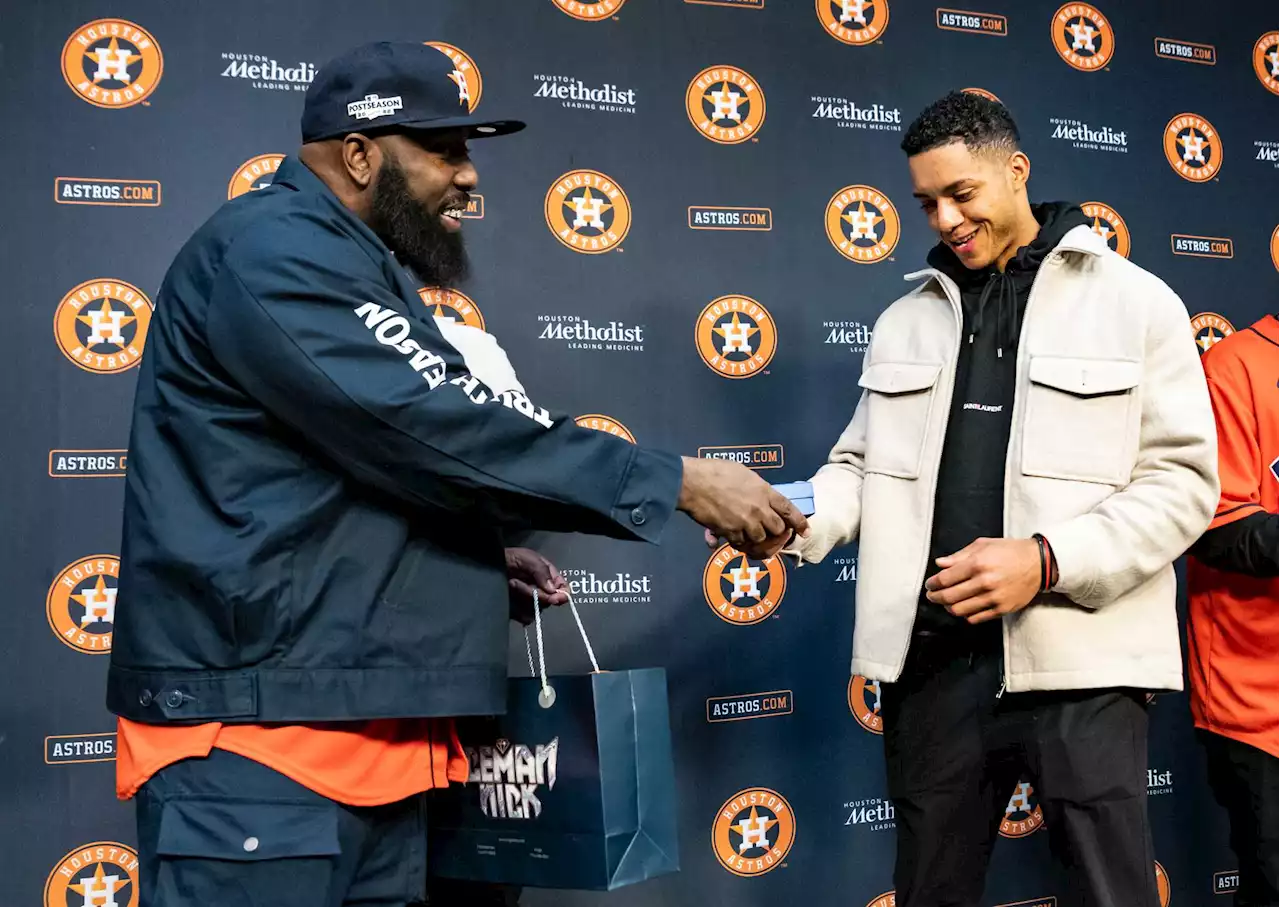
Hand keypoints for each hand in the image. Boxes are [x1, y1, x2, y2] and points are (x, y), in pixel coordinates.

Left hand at [505, 547, 567, 625]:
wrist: (487, 566)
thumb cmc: (508, 557)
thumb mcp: (528, 559)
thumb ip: (542, 572)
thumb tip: (553, 590)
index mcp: (547, 575)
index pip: (562, 587)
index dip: (562, 594)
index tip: (556, 598)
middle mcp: (540, 588)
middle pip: (550, 600)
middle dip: (539, 594)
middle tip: (525, 586)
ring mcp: (529, 600)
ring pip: (538, 609)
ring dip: (526, 598)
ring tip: (513, 584)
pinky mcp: (519, 610)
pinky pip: (526, 618)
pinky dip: (521, 613)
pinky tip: (512, 601)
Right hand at [678, 457, 808, 554]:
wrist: (692, 483)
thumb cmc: (714, 471)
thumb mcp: (742, 473)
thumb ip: (755, 488)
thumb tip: (758, 497)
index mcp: (764, 491)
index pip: (789, 509)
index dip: (799, 521)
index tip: (805, 531)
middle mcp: (758, 509)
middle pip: (778, 529)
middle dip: (776, 532)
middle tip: (771, 533)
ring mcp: (745, 523)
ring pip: (760, 539)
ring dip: (756, 538)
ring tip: (747, 533)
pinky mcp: (730, 533)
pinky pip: (740, 544)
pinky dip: (738, 543)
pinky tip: (731, 538)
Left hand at [923, 537, 1040, 623]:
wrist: (1039, 563)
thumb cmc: (1010, 551)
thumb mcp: (983, 545)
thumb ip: (959, 556)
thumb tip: (940, 564)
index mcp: (977, 564)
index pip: (945, 579)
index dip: (932, 584)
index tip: (930, 584)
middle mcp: (985, 582)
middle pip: (949, 597)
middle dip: (934, 597)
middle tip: (931, 595)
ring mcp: (994, 598)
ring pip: (959, 610)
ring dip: (947, 607)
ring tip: (946, 602)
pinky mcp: (1002, 609)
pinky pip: (975, 618)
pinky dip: (965, 614)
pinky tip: (963, 607)